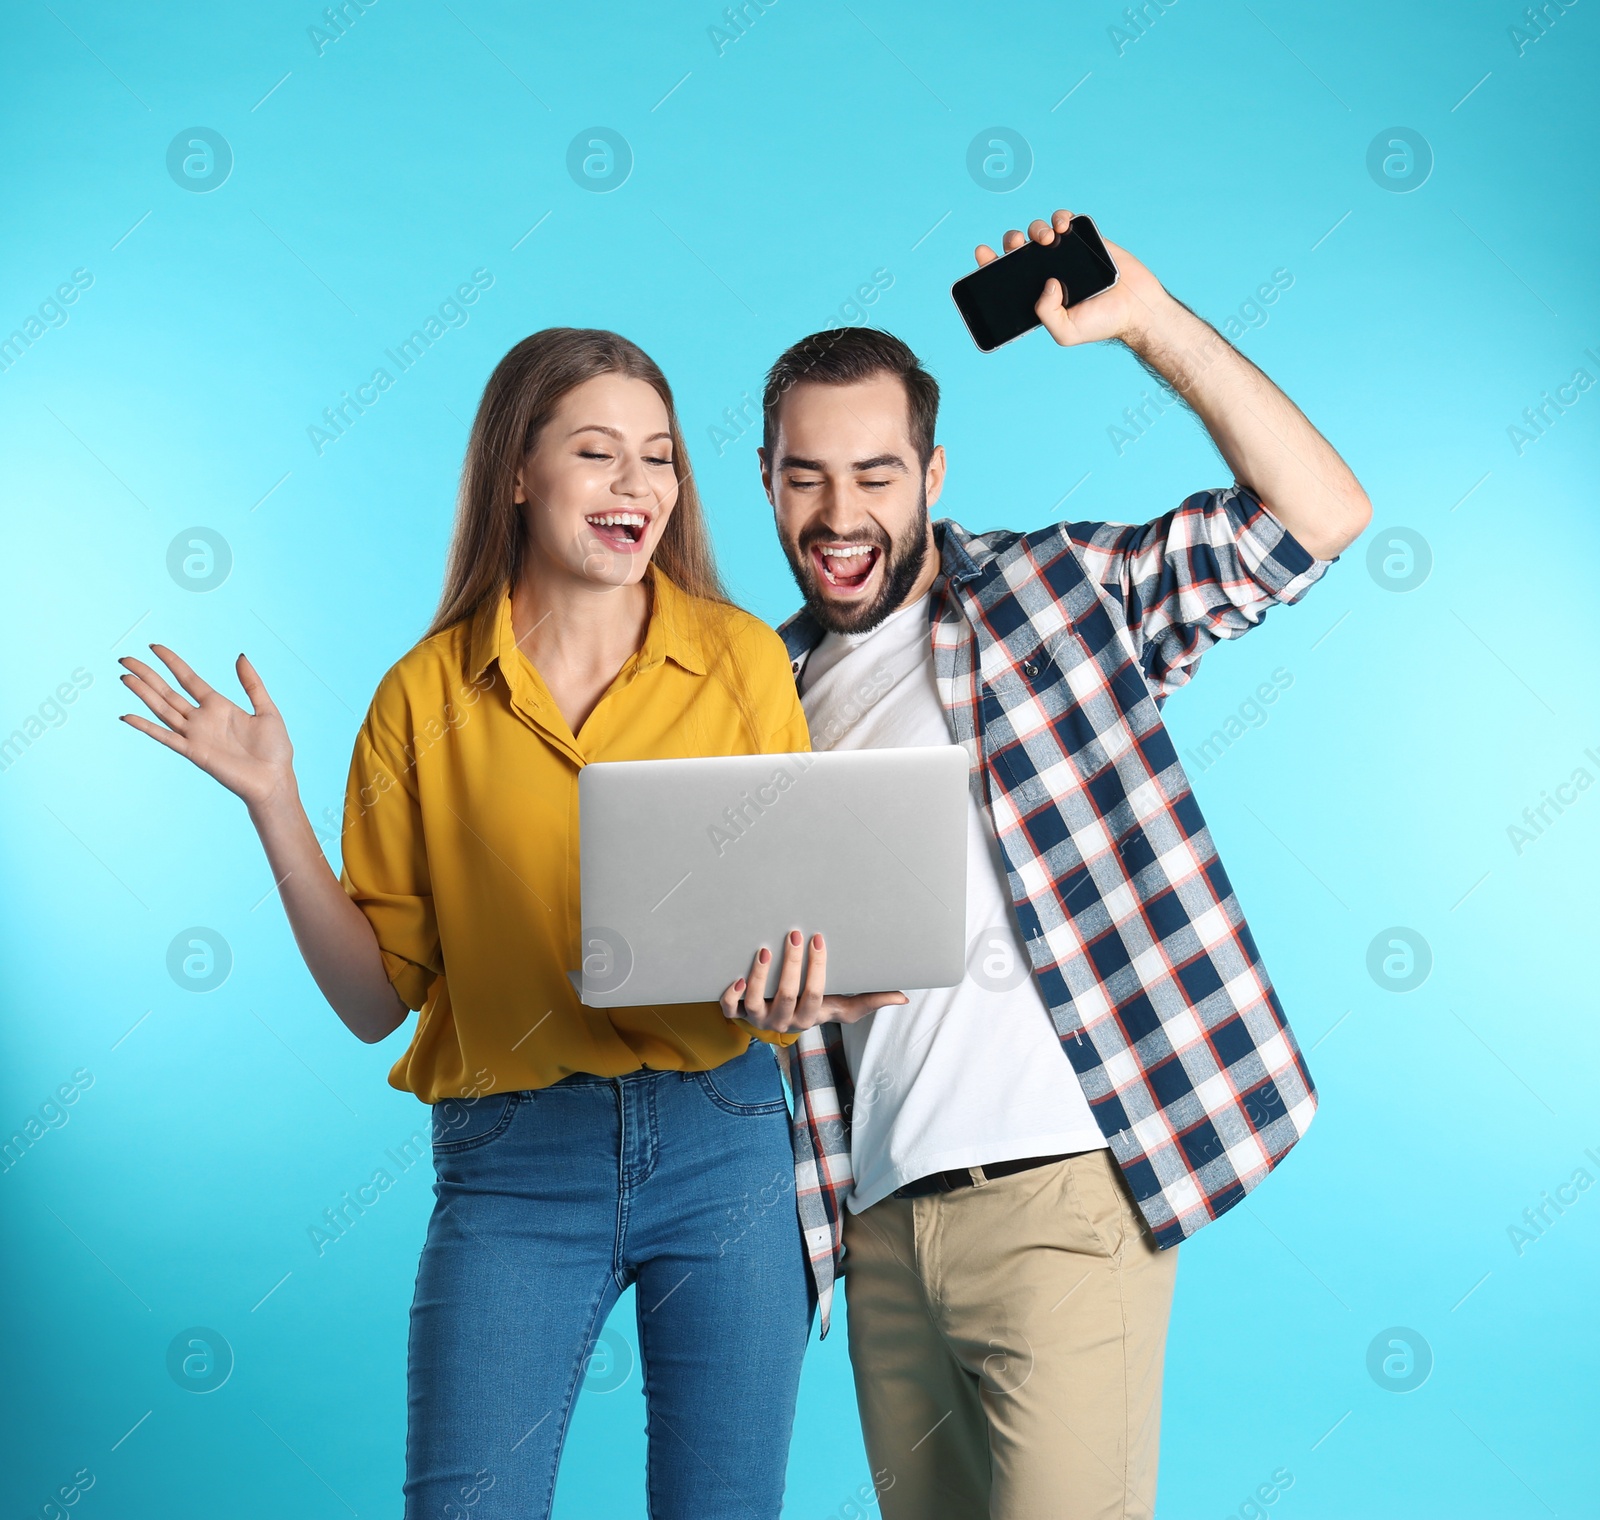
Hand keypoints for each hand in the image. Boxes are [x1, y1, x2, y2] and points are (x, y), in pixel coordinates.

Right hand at [119, 645, 295, 810]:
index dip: (172, 662)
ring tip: (124, 676)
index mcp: (219, 705)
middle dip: (147, 675)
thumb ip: (252, 684)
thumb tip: (240, 656)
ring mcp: (195, 735)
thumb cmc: (275, 749)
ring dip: (143, 693)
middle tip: (126, 658)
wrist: (274, 780)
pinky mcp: (194, 752)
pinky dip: (146, 727)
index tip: (154, 647)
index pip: (188, 678)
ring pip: (162, 709)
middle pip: (168, 691)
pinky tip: (127, 717)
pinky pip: (165, 737)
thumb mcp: (267, 710)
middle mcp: (202, 718)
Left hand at [721, 930, 907, 1033]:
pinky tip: (737, 976)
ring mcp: (759, 1018)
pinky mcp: (739, 1014)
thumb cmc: (817, 1006)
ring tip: (764, 950)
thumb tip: (904, 998)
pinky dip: (730, 995)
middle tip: (793, 934)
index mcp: (809, 1018)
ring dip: (760, 976)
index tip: (818, 939)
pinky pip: (730, 1010)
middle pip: (788, 996)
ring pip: (756, 1003)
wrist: (781, 1018)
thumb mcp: (843, 1005)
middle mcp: (783, 1021)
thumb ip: (871, 1000)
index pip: (815, 995)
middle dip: (791, 965)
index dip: (816, 970)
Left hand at [974, 207, 1171, 348]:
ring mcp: (1064, 253)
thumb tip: (1045, 284)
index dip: (991, 262)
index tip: (983, 252)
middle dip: (1011, 241)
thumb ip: (1046, 314)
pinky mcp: (1084, 239)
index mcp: (1036, 292)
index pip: (1005, 275)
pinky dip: (1059, 217)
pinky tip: (1061, 226)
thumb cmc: (1100, 323)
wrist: (1136, 307)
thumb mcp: (1065, 331)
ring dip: (1035, 229)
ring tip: (1045, 239)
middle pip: (1018, 248)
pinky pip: (1065, 219)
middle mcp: (1046, 270)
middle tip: (1016, 246)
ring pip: (1038, 231)